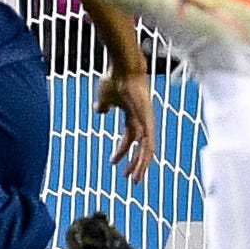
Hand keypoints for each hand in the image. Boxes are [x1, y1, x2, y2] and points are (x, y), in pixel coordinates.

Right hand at [99, 64, 157, 181]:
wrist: (123, 69)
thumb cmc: (114, 79)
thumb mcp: (105, 96)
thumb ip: (103, 105)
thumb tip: (99, 110)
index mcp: (133, 116)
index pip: (129, 138)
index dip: (122, 151)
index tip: (112, 163)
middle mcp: (143, 120)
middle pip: (142, 147)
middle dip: (136, 163)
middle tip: (131, 179)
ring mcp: (147, 120)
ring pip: (148, 149)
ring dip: (141, 165)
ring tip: (135, 180)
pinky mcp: (149, 120)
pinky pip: (150, 142)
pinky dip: (146, 155)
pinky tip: (143, 166)